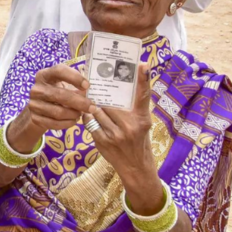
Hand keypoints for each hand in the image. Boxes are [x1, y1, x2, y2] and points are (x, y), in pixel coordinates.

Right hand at [9, 65, 92, 151]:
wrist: (40, 106)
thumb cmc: (57, 92)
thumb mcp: (64, 84)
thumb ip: (77, 86)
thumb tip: (91, 93)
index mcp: (44, 75)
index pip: (59, 71)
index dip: (74, 77)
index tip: (87, 86)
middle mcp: (36, 89)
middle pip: (60, 95)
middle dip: (79, 102)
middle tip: (92, 107)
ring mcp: (34, 104)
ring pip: (58, 112)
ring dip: (74, 114)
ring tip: (81, 114)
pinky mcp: (35, 118)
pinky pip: (54, 123)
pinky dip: (67, 123)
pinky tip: (73, 120)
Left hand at [84, 63, 155, 179]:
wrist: (135, 166)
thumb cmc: (138, 140)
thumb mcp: (142, 123)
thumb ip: (133, 108)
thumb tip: (119, 87)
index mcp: (142, 118)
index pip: (143, 96)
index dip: (143, 79)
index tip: (143, 64)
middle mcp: (131, 126)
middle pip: (109, 102)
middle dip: (101, 97)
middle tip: (94, 87)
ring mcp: (116, 134)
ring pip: (97, 110)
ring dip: (93, 107)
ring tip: (92, 104)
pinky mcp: (103, 141)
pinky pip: (89, 122)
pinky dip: (88, 118)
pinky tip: (91, 118)